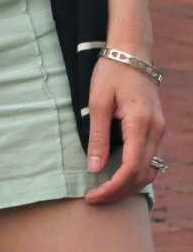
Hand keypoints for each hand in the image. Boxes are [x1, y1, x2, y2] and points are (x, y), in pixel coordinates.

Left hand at [84, 54, 164, 203]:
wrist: (131, 52)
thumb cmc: (111, 72)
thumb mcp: (97, 101)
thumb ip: (97, 136)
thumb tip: (95, 168)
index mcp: (141, 123)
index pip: (131, 168)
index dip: (113, 187)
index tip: (92, 195)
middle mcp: (156, 130)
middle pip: (142, 175)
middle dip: (118, 192)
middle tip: (94, 199)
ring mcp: (159, 130)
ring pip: (149, 171)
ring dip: (127, 186)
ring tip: (103, 192)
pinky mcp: (156, 129)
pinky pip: (150, 160)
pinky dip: (135, 174)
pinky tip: (117, 177)